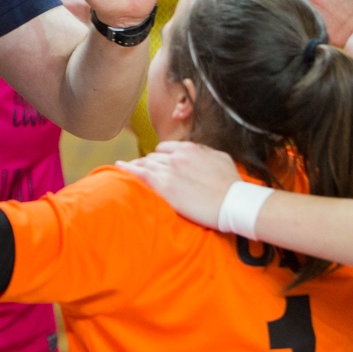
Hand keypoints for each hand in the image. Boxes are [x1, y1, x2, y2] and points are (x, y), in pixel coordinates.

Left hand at [119, 140, 240, 228]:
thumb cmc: (232, 184)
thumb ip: (204, 152)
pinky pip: (141, 174)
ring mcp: (170, 171)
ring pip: (146, 164)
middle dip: (149, 164)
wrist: (234, 202)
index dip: (161, 157)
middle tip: (144, 173)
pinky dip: (128, 169)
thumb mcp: (220, 158)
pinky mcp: (166, 188)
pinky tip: (119, 167)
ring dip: (137, 167)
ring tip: (126, 169)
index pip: (165, 149)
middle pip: (154, 157)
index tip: (158, 164)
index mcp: (190, 149)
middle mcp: (177, 156)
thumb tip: (196, 152)